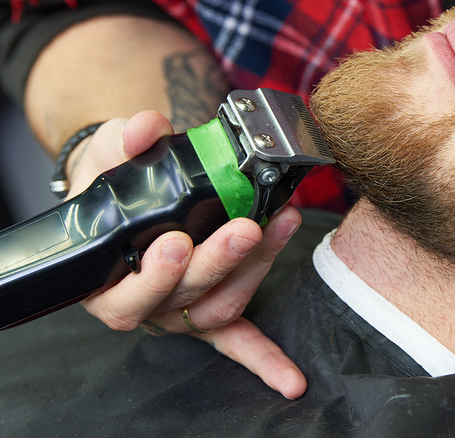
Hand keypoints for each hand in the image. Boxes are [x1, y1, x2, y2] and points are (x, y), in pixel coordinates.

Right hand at [67, 111, 306, 398]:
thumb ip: (126, 140)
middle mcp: (146, 305)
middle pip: (185, 296)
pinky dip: (264, 360)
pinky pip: (237, 341)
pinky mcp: (212, 312)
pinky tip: (291, 381)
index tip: (175, 240)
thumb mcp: (111, 154)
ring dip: (256, 270)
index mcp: (107, 279)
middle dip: (219, 262)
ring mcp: (182, 313)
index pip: (127, 291)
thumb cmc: (117, 183)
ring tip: (281, 224)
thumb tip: (147, 128)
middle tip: (246, 227)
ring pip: (221, 306)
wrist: (128, 192)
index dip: (154, 272)